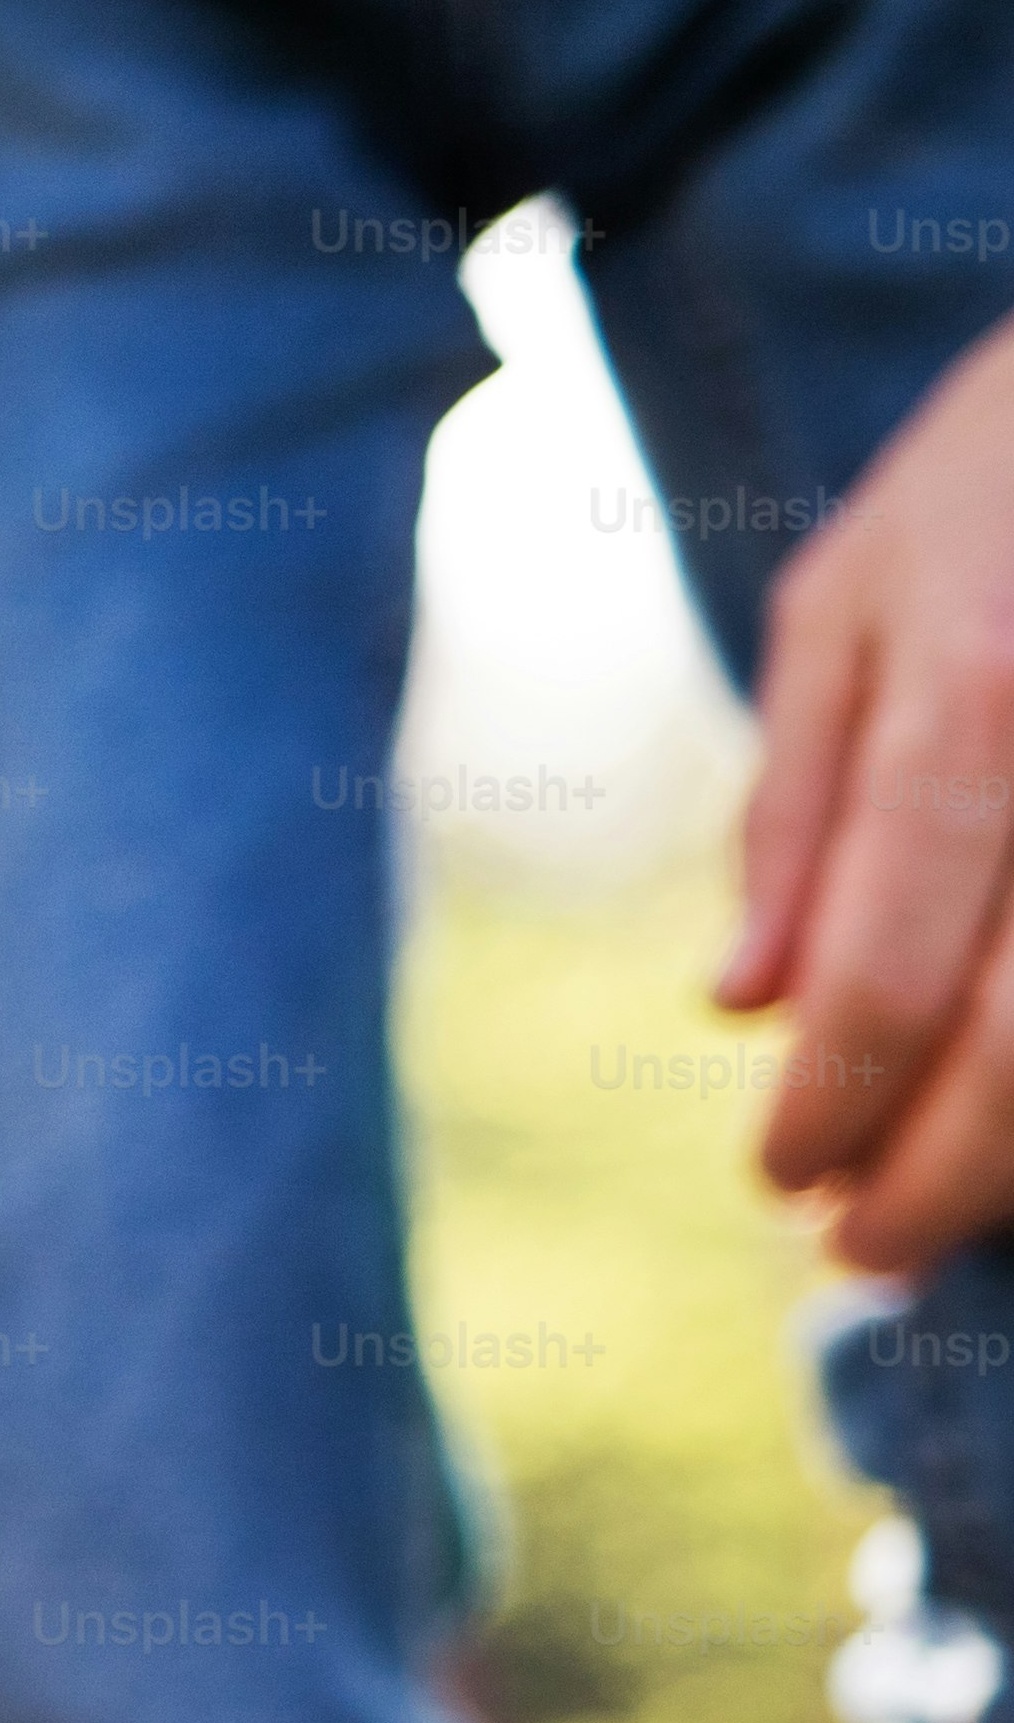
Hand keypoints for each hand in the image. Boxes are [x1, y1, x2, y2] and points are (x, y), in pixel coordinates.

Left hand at [731, 311, 1013, 1272]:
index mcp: (977, 691)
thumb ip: (796, 801)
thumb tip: (736, 1006)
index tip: (780, 1186)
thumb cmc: (1008, 464)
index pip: (884, 963)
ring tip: (951, 1215)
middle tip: (861, 1258)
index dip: (830, 1105)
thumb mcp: (855, 592)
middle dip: (940, 1176)